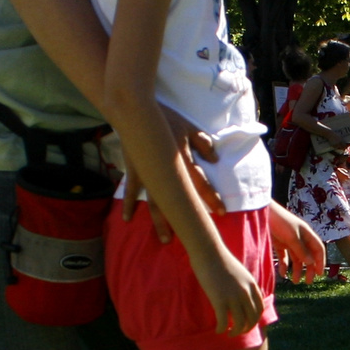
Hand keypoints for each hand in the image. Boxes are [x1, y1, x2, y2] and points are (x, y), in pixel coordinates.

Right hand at [122, 106, 222, 240]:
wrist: (136, 111)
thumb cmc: (166, 118)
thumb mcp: (189, 126)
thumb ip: (203, 143)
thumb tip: (215, 160)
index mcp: (182, 160)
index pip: (200, 183)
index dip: (211, 198)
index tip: (221, 212)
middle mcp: (166, 171)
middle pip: (178, 200)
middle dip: (186, 218)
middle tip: (193, 234)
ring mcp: (148, 172)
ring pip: (156, 202)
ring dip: (160, 221)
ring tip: (166, 239)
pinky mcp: (133, 170)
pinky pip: (132, 190)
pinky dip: (129, 204)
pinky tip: (127, 219)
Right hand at [195, 247, 263, 334]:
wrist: (209, 252)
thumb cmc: (220, 260)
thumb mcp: (240, 272)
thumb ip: (243, 284)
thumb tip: (241, 295)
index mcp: (252, 285)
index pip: (259, 308)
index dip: (255, 319)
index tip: (248, 323)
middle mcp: (246, 293)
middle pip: (252, 318)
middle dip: (247, 328)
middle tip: (238, 331)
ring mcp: (234, 297)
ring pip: (240, 323)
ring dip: (235, 332)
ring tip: (229, 333)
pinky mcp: (220, 300)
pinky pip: (223, 321)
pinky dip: (221, 329)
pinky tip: (218, 330)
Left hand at [269, 204, 326, 282]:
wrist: (262, 213)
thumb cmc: (279, 222)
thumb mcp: (292, 237)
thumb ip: (301, 250)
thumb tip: (311, 263)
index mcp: (307, 234)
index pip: (318, 249)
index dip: (320, 261)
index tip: (319, 274)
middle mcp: (300, 238)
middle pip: (308, 255)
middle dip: (308, 269)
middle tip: (307, 282)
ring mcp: (289, 241)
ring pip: (296, 258)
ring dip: (296, 269)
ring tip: (294, 281)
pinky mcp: (278, 243)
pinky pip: (284, 257)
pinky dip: (284, 265)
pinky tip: (283, 274)